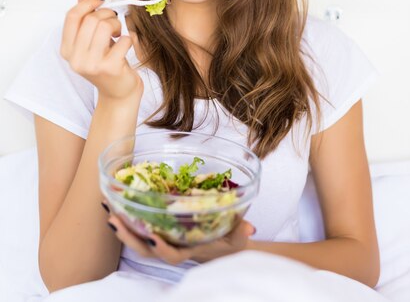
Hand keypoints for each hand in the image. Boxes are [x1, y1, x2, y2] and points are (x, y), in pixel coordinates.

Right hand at [60, 0, 142, 101]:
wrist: (118, 92)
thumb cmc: (105, 63)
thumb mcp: (91, 41)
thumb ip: (85, 18)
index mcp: (67, 50)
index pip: (72, 16)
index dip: (88, 3)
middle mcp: (76, 59)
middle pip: (91, 19)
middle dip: (107, 15)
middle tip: (114, 22)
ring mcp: (92, 65)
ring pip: (105, 26)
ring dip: (117, 25)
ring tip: (118, 33)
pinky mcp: (110, 68)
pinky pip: (123, 40)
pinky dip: (128, 38)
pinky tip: (125, 46)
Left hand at [106, 211, 254, 264]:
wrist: (222, 249)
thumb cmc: (229, 242)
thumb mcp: (238, 238)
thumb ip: (242, 232)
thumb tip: (249, 227)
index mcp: (190, 251)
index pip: (173, 255)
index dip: (162, 247)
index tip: (152, 236)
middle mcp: (174, 248)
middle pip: (146, 249)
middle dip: (129, 235)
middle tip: (114, 218)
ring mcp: (165, 241)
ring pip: (139, 241)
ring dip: (123, 227)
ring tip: (109, 210)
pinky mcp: (161, 232)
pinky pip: (140, 229)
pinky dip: (127, 219)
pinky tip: (116, 204)